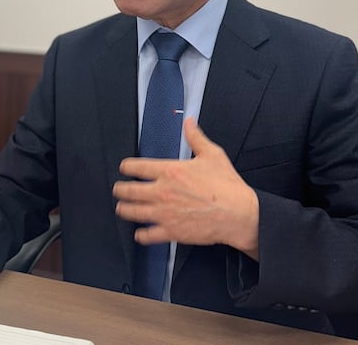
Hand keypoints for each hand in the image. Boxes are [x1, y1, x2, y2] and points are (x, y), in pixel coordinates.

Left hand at [113, 117, 259, 259]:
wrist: (238, 214)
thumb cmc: (227, 186)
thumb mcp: (212, 154)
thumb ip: (196, 137)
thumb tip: (189, 122)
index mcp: (169, 171)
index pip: (136, 167)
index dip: (126, 167)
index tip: (124, 168)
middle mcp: (162, 192)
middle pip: (128, 191)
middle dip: (119, 189)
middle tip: (118, 189)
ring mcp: (164, 213)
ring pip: (132, 212)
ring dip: (124, 209)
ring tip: (122, 208)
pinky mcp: (171, 232)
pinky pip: (148, 235)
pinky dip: (141, 235)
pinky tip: (140, 233)